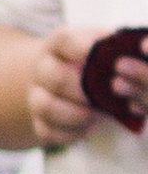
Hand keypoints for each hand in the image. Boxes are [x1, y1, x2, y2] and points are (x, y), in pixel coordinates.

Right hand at [31, 23, 138, 147]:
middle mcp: (42, 69)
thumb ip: (114, 49)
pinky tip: (86, 129)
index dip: (78, 46)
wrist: (56, 80)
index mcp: (58, 47)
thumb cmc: (87, 64)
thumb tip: (138, 50)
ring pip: (43, 105)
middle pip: (52, 76)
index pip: (62, 40)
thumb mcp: (98, 49)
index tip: (94, 53)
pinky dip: (67, 133)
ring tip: (94, 117)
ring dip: (72, 114)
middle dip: (79, 89)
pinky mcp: (37, 121)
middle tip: (100, 97)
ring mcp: (36, 95)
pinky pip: (45, 131)